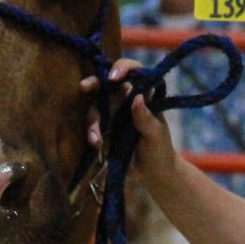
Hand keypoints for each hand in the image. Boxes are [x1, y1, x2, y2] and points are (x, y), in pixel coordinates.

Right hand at [80, 61, 177, 182]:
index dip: (123, 69)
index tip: (113, 78)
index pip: (133, 72)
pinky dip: (91, 133)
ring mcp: (111, 114)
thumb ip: (146, 118)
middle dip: (93, 83)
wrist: (152, 174)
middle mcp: (125, 100)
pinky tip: (96, 144)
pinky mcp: (102, 130)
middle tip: (84, 86)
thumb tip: (137, 98)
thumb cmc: (160, 149)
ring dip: (92, 121)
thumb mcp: (156, 135)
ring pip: (95, 107)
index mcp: (142, 95)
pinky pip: (92, 126)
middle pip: (106, 83)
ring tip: (97, 140)